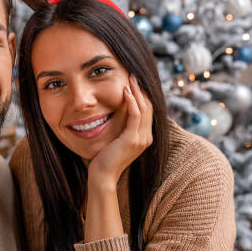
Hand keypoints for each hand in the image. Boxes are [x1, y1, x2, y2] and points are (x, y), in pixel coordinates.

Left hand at [87, 75, 153, 189]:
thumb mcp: (116, 139)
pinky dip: (131, 102)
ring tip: (130, 79)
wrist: (103, 175)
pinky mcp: (132, 139)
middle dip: (142, 90)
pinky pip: (135, 115)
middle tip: (134, 76)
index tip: (135, 83)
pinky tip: (125, 92)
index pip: (147, 111)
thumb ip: (121, 127)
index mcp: (144, 137)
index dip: (143, 96)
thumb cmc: (105, 157)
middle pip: (149, 107)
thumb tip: (117, 112)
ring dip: (137, 92)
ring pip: (143, 109)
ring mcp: (141, 139)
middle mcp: (146, 137)